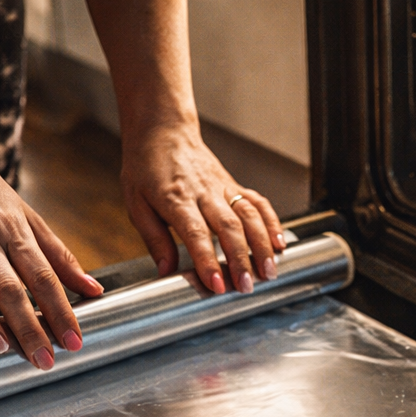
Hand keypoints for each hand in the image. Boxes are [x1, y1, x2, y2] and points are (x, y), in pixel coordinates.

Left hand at [119, 122, 285, 294]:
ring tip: (269, 271)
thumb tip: (167, 271)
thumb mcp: (136, 203)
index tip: (216, 285)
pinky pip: (258, 202)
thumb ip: (154, 239)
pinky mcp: (233, 184)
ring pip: (249, 215)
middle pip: (228, 227)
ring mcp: (222, 186)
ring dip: (262, 244)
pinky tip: (279, 242)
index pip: (195, 233)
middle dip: (240, 259)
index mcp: (175, 198)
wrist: (163, 130)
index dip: (208, 260)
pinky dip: (272, 222)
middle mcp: (203, 191)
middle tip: (247, 287)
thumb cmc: (146, 167)